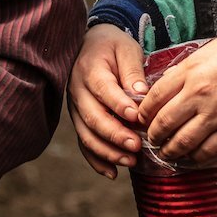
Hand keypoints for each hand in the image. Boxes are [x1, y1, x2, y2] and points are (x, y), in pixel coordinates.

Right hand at [67, 24, 148, 177]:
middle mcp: (78, 92)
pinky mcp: (79, 120)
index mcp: (90, 70)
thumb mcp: (126, 49)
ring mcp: (76, 108)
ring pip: (87, 135)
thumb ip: (133, 71)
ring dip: (108, 151)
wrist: (89, 44)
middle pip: (93, 118)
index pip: (104, 90)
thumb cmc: (112, 46)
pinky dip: (96, 160)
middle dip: (115, 135)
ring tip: (131, 161)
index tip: (138, 117)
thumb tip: (141, 96)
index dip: (120, 105)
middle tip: (137, 146)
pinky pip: (84, 143)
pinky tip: (113, 173)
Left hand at [137, 28, 216, 165]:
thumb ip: (186, 69)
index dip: (143, 112)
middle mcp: (198, 95)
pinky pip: (208, 150)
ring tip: (165, 152)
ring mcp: (216, 114)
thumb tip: (168, 84)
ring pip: (182, 142)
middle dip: (152, 135)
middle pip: (163, 123)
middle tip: (149, 139)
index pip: (154, 97)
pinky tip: (191, 156)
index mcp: (189, 72)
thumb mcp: (207, 50)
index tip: (141, 118)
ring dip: (169, 150)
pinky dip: (195, 156)